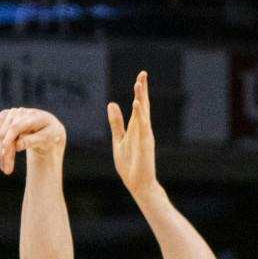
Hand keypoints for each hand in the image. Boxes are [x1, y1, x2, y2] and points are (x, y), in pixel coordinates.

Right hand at [0, 106, 65, 172]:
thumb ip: (33, 140)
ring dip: (1, 153)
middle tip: (7, 172)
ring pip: (0, 135)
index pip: (17, 127)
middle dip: (7, 153)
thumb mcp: (48, 139)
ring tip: (5, 170)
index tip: (4, 154)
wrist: (49, 128)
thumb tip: (17, 145)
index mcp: (34, 116)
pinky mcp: (4, 118)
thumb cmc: (50, 134)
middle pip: (7, 134)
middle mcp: (21, 113)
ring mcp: (12, 114)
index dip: (9, 140)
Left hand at [107, 70, 158, 200]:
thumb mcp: (119, 140)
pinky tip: (137, 105)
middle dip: (142, 90)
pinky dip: (140, 116)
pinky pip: (142, 127)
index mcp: (137, 128)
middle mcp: (143, 129)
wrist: (139, 185)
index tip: (140, 77)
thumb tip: (112, 104)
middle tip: (143, 73)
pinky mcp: (145, 145)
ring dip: (141, 98)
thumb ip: (116, 123)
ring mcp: (145, 136)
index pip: (139, 106)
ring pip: (143, 113)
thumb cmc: (130, 165)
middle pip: (143, 105)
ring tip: (139, 84)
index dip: (139, 91)